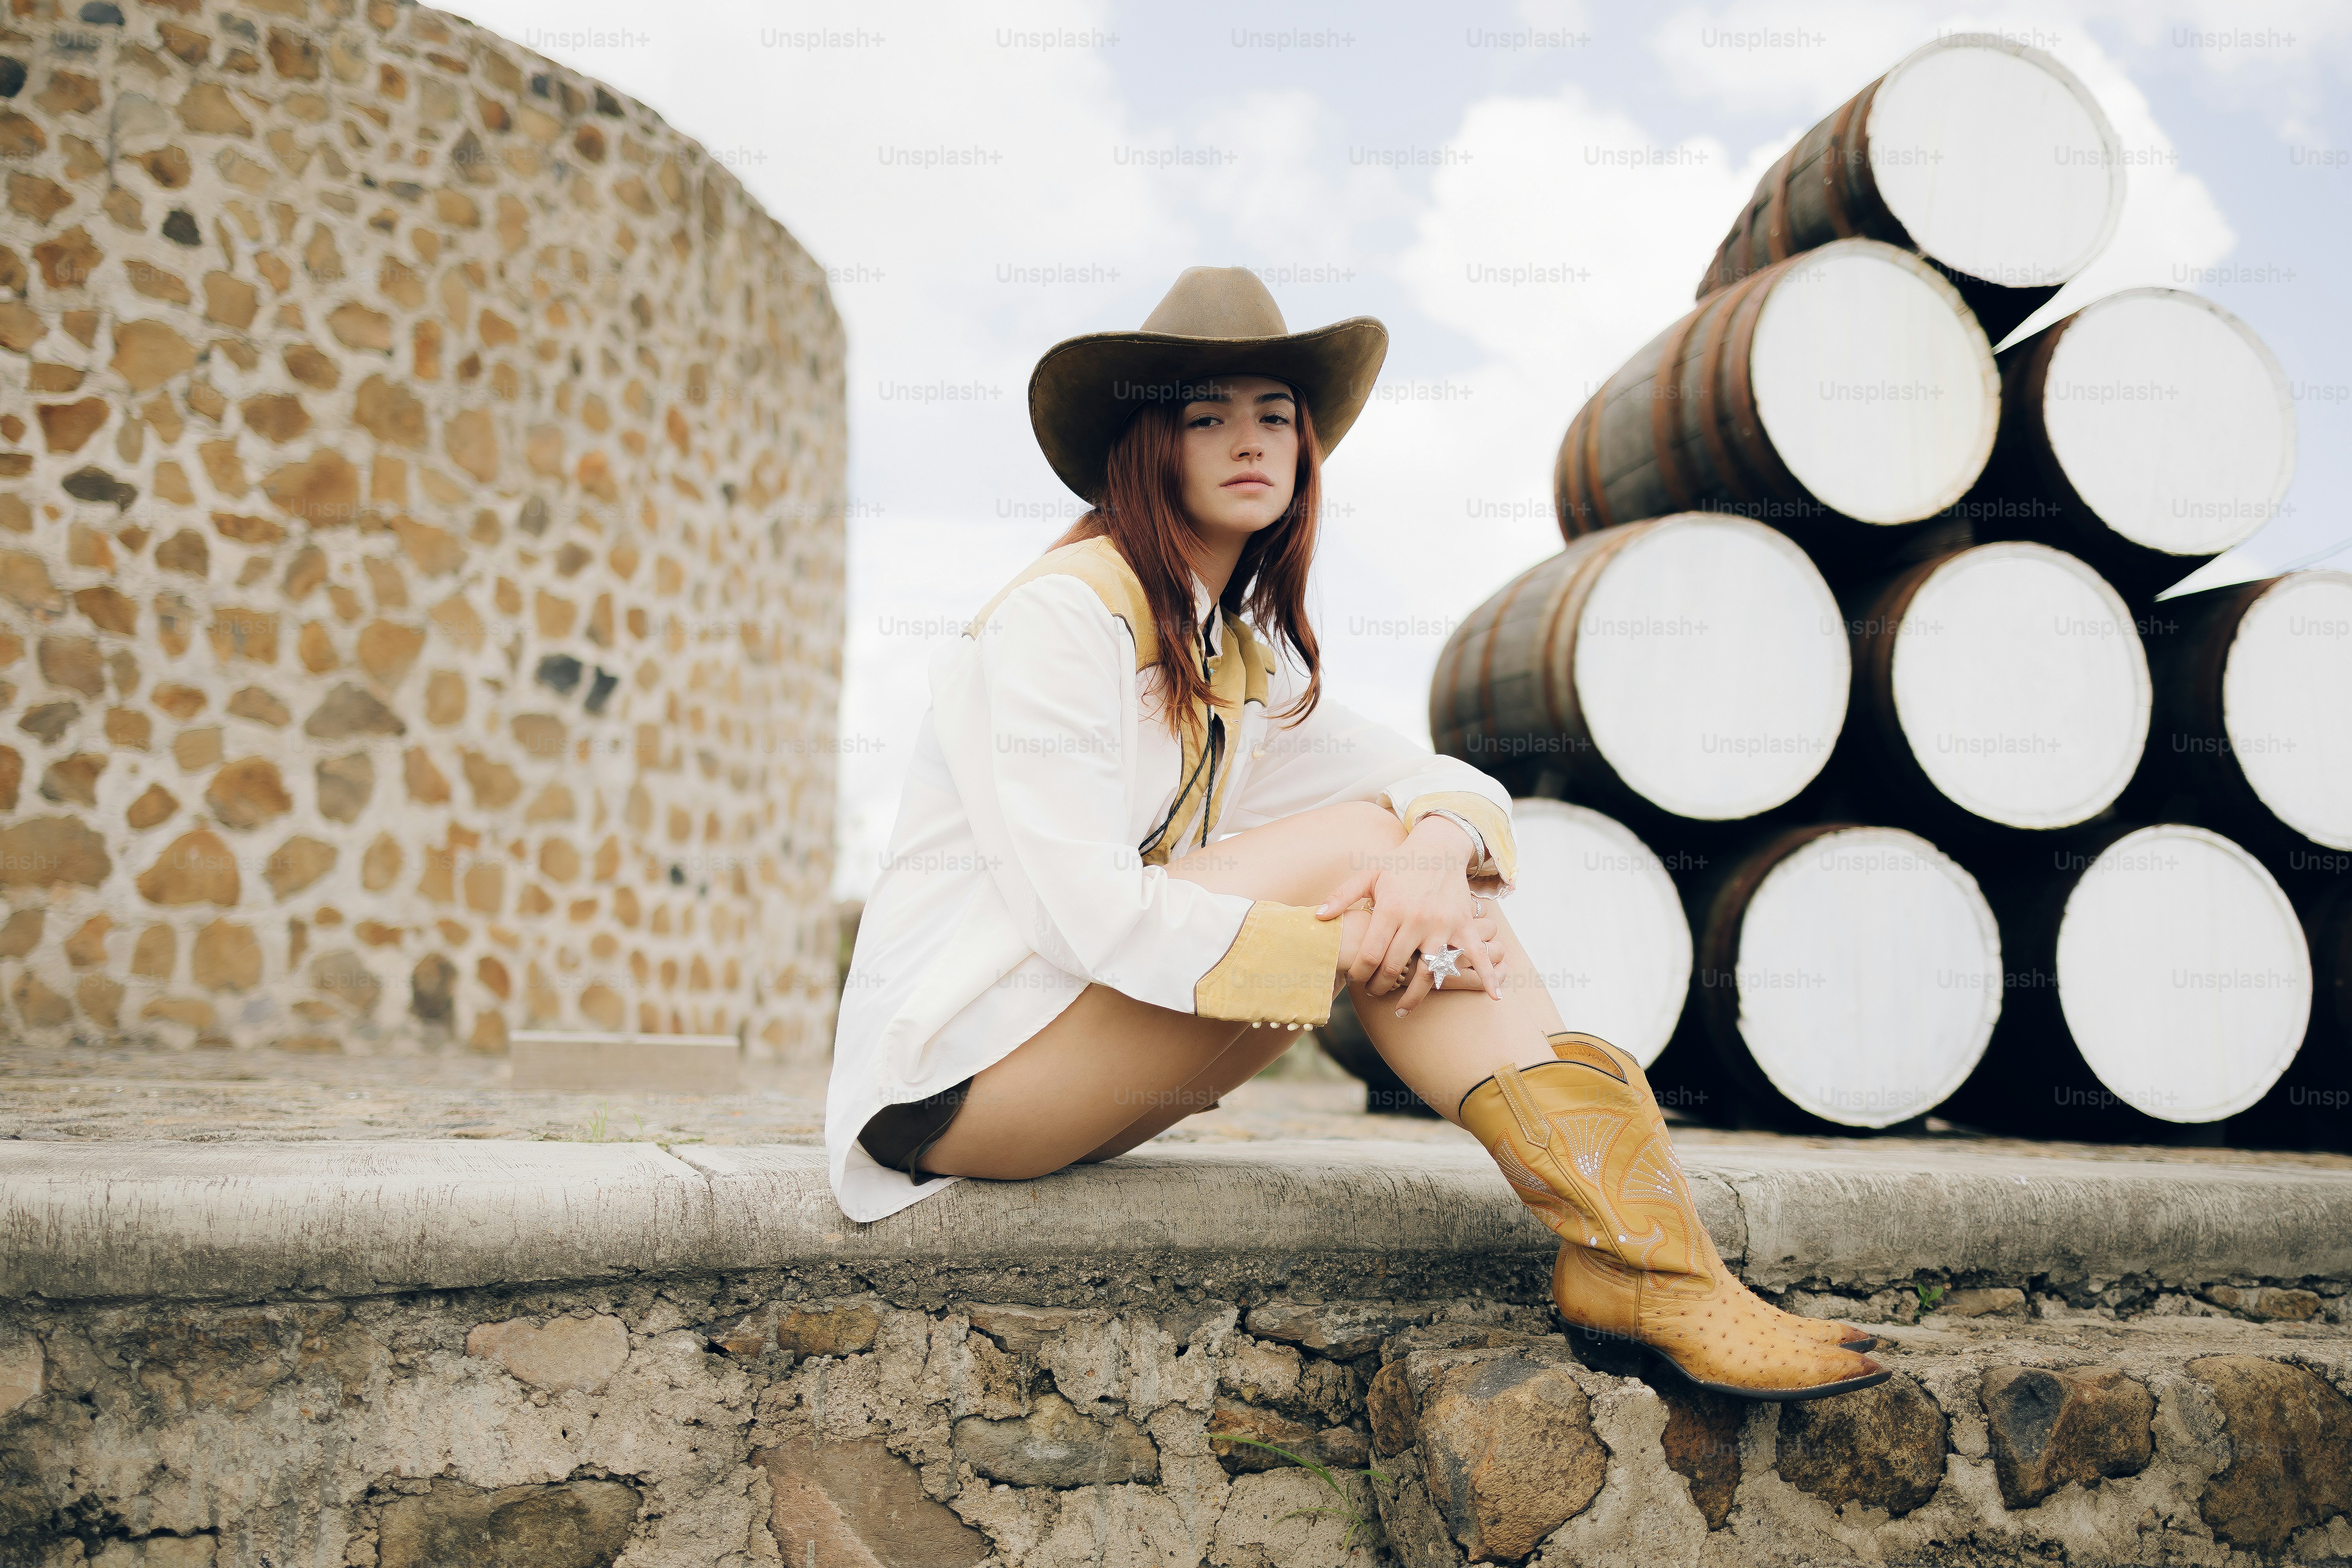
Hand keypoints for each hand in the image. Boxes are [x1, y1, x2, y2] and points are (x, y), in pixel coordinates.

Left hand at [1318, 817, 1502, 1012]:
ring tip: (1402, 1009)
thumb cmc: (1399, 865)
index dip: (1360, 974)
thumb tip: (1318, 917)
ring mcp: (1443, 925)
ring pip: (1428, 971)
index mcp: (1390, 909)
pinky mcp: (1464, 925)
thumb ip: (1342, 897)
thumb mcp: (1367, 876)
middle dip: (1381, 985)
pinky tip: (1493, 995)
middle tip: (1375, 991)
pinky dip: (1488, 975)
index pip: (1370, 955)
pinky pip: (1478, 954)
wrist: (1438, 848)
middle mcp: (1416, 920)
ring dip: (1415, 995)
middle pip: (1395, 967)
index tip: (1356, 980)